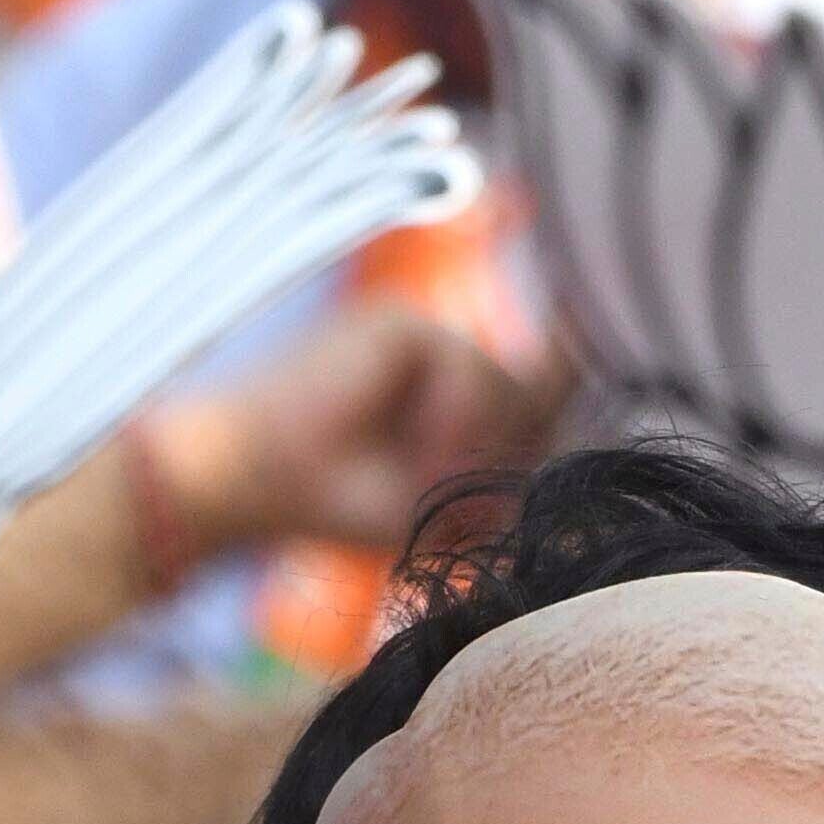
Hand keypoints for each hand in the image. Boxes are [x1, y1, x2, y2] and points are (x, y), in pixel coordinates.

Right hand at [153, 309, 542, 577]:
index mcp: (452, 390)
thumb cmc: (337, 502)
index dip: (554, 423)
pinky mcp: (398, 321)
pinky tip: (407, 450)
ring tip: (415, 477)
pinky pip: (467, 370)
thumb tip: (576, 398)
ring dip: (474, 449)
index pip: (538, 396)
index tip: (546, 449)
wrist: (247, 484)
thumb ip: (511, 452)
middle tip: (436, 492)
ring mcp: (421, 330)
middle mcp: (443, 350)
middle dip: (504, 456)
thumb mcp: (446, 493)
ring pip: (508, 388)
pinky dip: (450, 422)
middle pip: (535, 395)